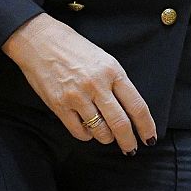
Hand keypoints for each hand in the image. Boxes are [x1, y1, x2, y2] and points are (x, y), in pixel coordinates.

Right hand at [2, 13, 156, 152]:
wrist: (41, 41)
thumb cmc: (74, 49)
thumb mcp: (104, 59)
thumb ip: (116, 83)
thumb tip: (129, 111)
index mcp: (113, 71)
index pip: (136, 105)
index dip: (146, 126)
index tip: (149, 137)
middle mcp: (97, 85)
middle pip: (120, 123)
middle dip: (128, 141)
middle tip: (130, 148)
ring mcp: (77, 96)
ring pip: (100, 131)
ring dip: (106, 137)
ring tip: (106, 134)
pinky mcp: (59, 105)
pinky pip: (79, 131)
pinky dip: (87, 135)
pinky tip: (87, 129)